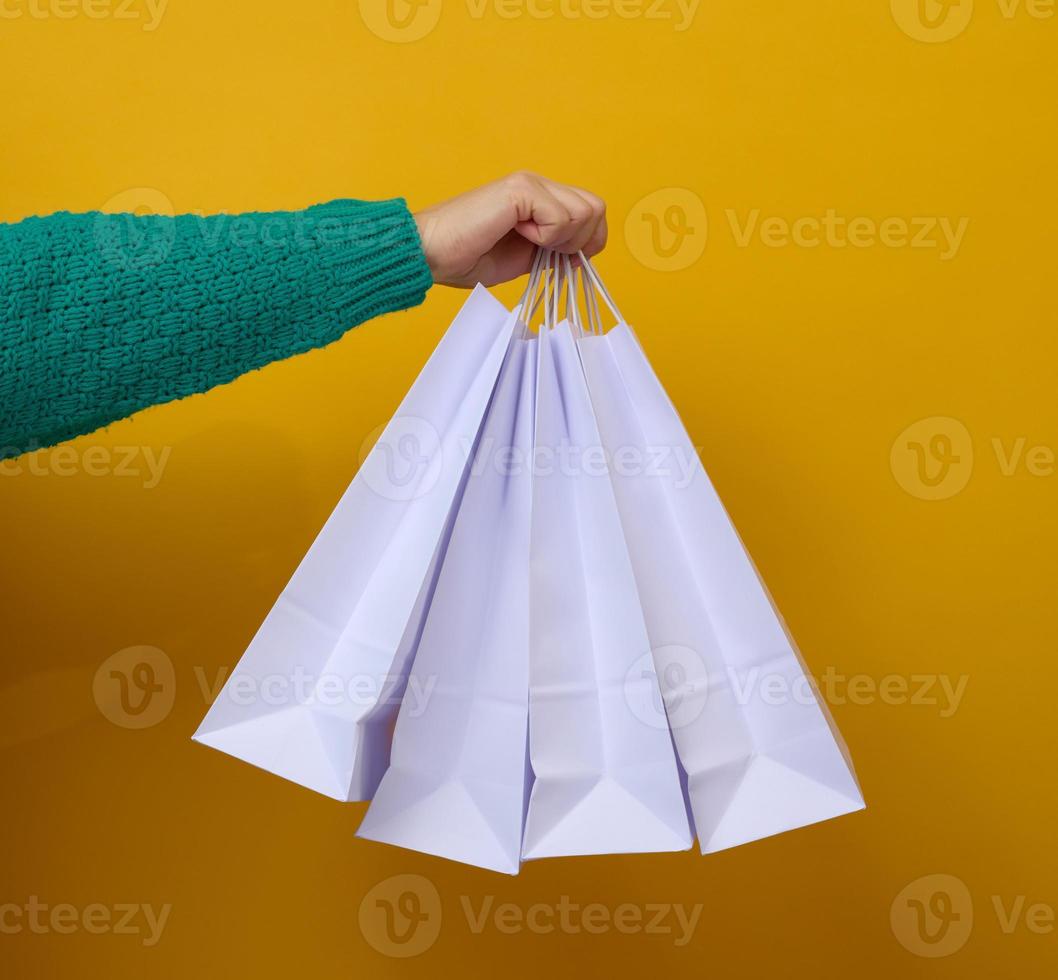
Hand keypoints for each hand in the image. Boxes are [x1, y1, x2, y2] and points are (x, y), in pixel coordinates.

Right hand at [414, 172, 606, 287]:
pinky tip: (517, 234)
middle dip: (581, 242)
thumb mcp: (524, 260)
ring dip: (565, 239)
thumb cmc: (465, 257)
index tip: (562, 261)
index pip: (591, 212)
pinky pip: (561, 218)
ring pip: (586, 211)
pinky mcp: (520, 190)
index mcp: (539, 200)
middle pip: (596, 208)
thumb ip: (553, 252)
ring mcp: (530, 184)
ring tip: (531, 243)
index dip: (588, 242)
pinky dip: (546, 237)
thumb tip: (582, 255)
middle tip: (546, 252)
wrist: (431, 253)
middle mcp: (537, 185)